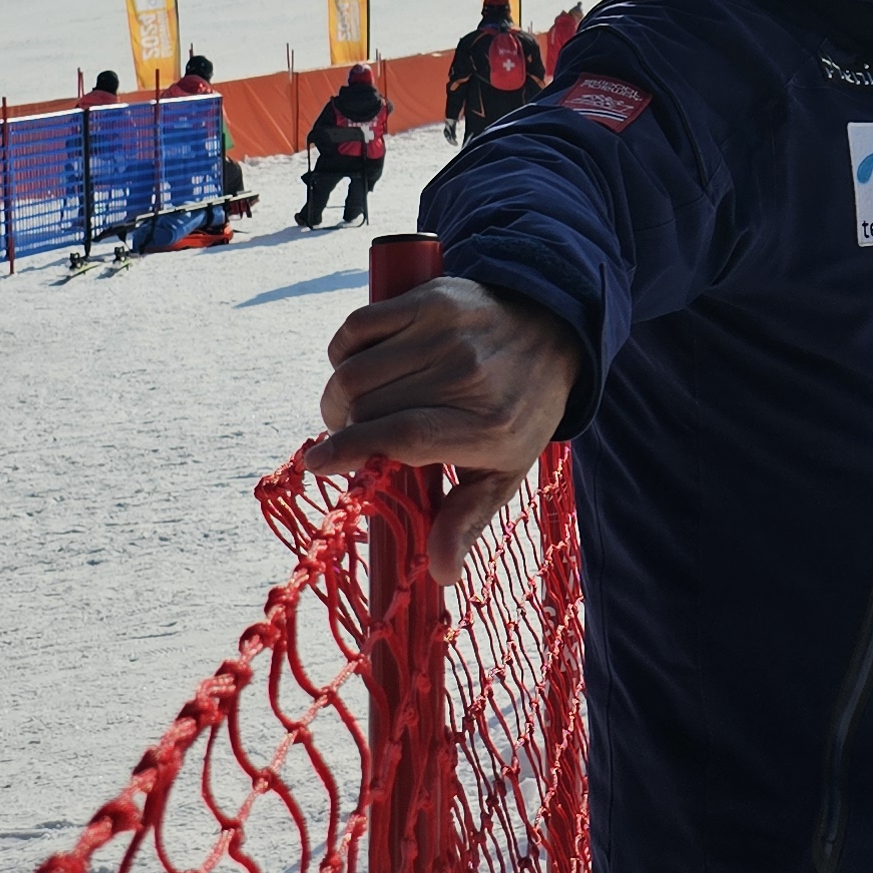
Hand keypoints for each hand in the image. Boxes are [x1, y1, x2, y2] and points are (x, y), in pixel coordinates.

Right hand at [308, 278, 581, 584]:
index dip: (350, 451)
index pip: (400, 436)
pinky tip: (356, 368)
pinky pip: (359, 325)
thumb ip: (467, 519)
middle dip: (346, 429)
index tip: (318, 464)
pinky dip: (343, 351)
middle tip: (350, 440)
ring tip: (349, 411)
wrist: (555, 331)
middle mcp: (464, 373)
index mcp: (484, 425)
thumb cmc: (520, 411)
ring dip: (338, 395)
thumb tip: (439, 574)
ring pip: (355, 368)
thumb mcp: (505, 470)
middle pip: (368, 406)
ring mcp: (446, 330)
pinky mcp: (431, 298)